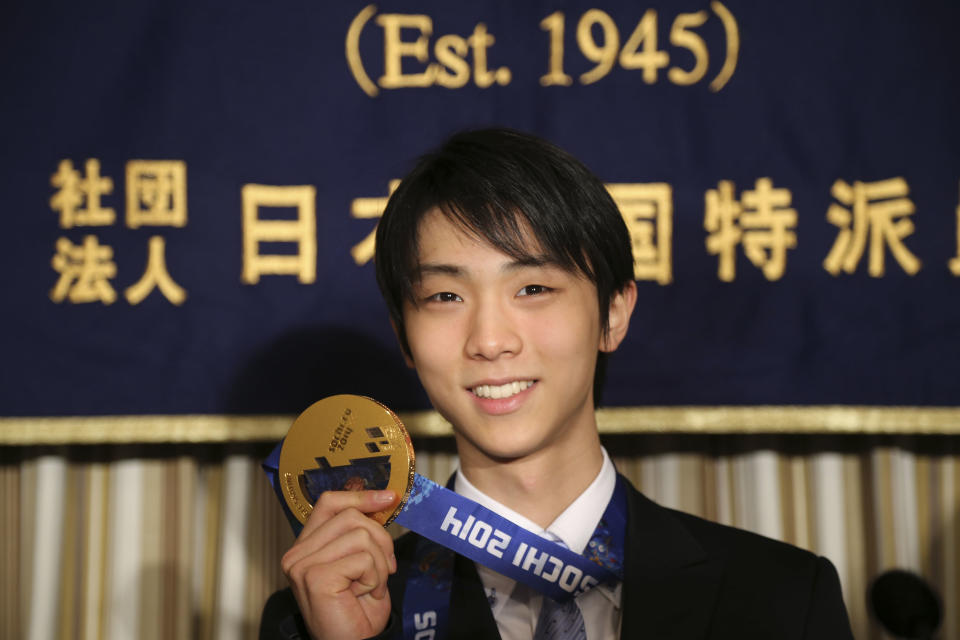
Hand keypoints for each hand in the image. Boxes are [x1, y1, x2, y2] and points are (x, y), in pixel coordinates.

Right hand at [281, 490, 398, 639]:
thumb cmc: (358, 609)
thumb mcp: (363, 560)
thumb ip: (362, 531)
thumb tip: (382, 498)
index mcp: (306, 546)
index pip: (329, 503)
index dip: (360, 496)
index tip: (388, 498)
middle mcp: (297, 554)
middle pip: (351, 516)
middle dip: (380, 540)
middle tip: (384, 569)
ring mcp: (302, 565)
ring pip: (361, 535)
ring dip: (379, 563)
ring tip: (370, 585)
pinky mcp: (315, 577)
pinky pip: (364, 558)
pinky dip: (374, 577)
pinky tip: (364, 594)